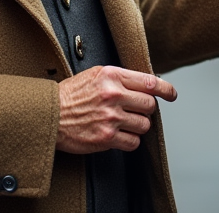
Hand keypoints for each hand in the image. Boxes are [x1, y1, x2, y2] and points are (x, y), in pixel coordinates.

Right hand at [55, 66, 177, 152]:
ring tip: (124, 123)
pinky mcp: (106, 138)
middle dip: (146, 110)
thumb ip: (119, 77)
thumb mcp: (94, 74)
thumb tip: (145, 83)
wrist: (47, 115)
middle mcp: (113, 95)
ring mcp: (110, 117)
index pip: (150, 82)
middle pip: (150, 105)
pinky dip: (129, 141)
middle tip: (136, 111)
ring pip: (144, 125)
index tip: (171, 94)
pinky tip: (119, 136)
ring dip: (138, 126)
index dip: (166, 89)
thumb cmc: (69, 95)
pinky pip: (133, 143)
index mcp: (112, 76)